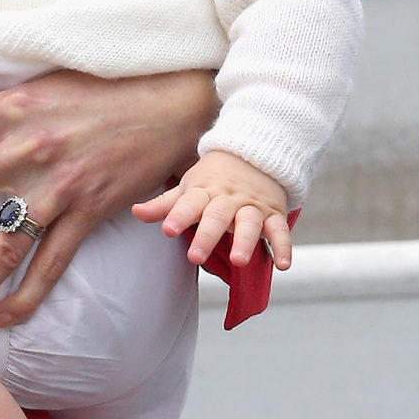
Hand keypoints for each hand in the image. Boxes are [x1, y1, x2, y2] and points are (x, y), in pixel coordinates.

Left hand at [0, 66, 216, 329]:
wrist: (170, 105)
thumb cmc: (103, 87)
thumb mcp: (41, 79)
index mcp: (13, 109)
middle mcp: (28, 149)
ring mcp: (57, 188)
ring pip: (3, 245)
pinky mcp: (87, 213)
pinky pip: (51, 264)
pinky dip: (28, 296)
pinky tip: (6, 319)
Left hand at [132, 149, 290, 269]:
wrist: (255, 153)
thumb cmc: (213, 177)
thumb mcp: (188, 186)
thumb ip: (165, 204)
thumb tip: (135, 212)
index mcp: (204, 191)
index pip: (189, 203)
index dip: (179, 216)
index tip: (168, 230)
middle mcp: (228, 199)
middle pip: (217, 216)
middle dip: (206, 236)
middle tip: (195, 257)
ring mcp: (252, 206)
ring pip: (249, 223)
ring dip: (244, 241)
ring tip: (238, 261)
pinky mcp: (273, 214)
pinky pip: (280, 230)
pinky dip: (283, 247)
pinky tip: (282, 265)